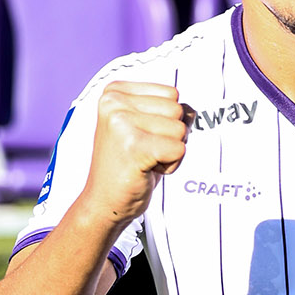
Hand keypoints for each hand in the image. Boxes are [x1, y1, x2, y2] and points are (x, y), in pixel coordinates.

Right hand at [84, 81, 192, 228]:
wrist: (103, 202)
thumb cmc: (126, 166)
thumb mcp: (145, 128)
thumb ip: (167, 112)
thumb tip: (192, 110)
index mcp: (114, 92)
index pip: (171, 94)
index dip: (166, 120)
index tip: (142, 137)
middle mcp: (114, 102)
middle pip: (177, 110)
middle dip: (170, 136)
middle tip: (143, 152)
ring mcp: (121, 123)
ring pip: (180, 130)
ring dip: (170, 151)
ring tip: (144, 160)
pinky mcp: (134, 146)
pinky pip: (179, 150)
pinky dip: (171, 166)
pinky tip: (147, 170)